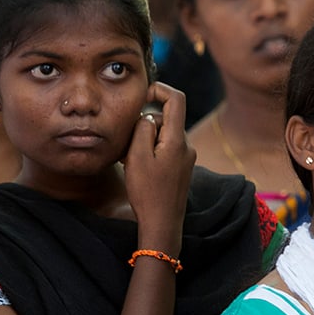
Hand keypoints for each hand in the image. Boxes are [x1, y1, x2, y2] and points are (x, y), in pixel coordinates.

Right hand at [121, 83, 192, 249]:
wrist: (162, 225)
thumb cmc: (148, 193)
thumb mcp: (138, 157)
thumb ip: (143, 129)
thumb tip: (147, 117)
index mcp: (178, 139)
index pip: (176, 99)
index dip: (160, 89)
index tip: (143, 93)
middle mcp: (186, 146)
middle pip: (166, 119)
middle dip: (145, 124)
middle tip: (127, 142)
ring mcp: (185, 158)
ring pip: (163, 136)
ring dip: (146, 141)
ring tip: (129, 160)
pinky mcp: (181, 169)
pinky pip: (165, 150)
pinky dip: (151, 153)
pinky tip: (138, 169)